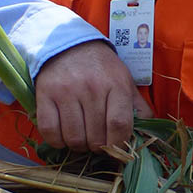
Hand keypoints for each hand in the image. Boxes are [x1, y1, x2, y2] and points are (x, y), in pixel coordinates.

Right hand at [34, 40, 153, 151]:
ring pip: (74, 138)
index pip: (119, 125)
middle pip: (96, 137)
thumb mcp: (124, 79)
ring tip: (81, 137)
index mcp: (116, 84)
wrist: (69, 44)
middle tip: (97, 141)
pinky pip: (50, 132)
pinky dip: (57, 141)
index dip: (118, 145)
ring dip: (78, 146)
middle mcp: (91, 88)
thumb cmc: (101, 67)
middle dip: (98, 147)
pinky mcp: (45, 95)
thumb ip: (137, 105)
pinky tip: (63, 135)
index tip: (115, 148)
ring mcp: (66, 92)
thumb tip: (146, 131)